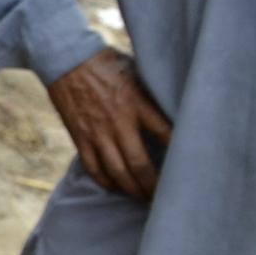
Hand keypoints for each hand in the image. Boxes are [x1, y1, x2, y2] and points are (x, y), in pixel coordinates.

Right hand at [46, 47, 171, 200]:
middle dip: (154, 185)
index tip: (190, 167)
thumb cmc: (105, 62)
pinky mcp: (79, 135)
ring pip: (117, 171)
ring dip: (132, 189)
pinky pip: (93, 167)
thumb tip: (174, 107)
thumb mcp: (136, 72)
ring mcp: (97, 131)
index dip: (181, 153)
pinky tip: (115, 186)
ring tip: (143, 198)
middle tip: (165, 196)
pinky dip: (106, 181)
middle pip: (140, 164)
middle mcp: (118, 121)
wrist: (65, 57)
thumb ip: (151, 95)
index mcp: (137, 103)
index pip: (166, 134)